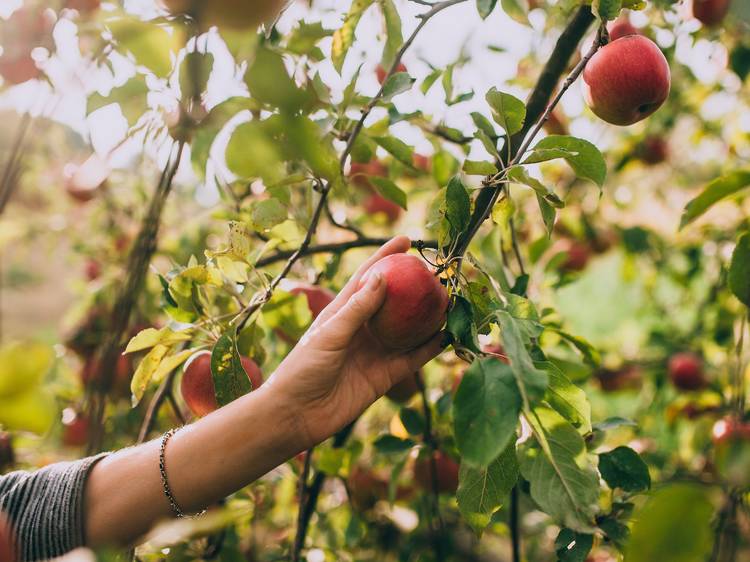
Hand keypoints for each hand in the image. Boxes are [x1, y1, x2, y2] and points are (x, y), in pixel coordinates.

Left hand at [265, 236, 443, 447]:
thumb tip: (381, 275)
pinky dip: (430, 348)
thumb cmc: (302, 369)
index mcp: (343, 311)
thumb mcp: (329, 333)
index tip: (406, 240)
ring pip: (408, 330)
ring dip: (428, 317)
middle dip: (414, 286)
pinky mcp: (384, 376)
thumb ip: (357, 307)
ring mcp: (375, 352)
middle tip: (437, 273)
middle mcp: (362, 329)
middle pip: (394, 302)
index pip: (368, 277)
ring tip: (450, 301)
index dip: (385, 257)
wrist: (296, 415)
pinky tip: (448, 336)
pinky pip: (413, 358)